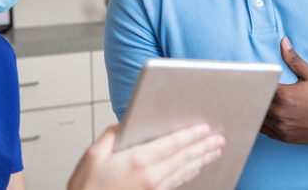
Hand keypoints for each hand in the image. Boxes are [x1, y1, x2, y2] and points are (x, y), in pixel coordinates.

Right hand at [67, 123, 224, 189]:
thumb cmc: (87, 186)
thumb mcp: (93, 153)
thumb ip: (113, 134)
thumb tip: (127, 123)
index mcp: (138, 160)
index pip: (173, 143)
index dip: (191, 134)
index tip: (205, 128)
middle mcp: (150, 175)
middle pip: (184, 157)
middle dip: (204, 146)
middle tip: (220, 139)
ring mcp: (153, 188)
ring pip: (184, 171)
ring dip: (201, 160)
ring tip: (215, 152)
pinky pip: (176, 183)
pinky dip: (188, 174)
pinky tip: (195, 169)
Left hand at [260, 37, 307, 144]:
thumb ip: (293, 59)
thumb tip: (283, 42)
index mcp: (284, 95)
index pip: (259, 87)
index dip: (253, 82)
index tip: (252, 78)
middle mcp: (280, 113)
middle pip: (255, 102)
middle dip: (253, 94)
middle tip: (249, 87)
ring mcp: (280, 127)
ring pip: (257, 116)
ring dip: (256, 108)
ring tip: (256, 99)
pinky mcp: (282, 137)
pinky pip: (263, 128)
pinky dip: (261, 120)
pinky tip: (264, 112)